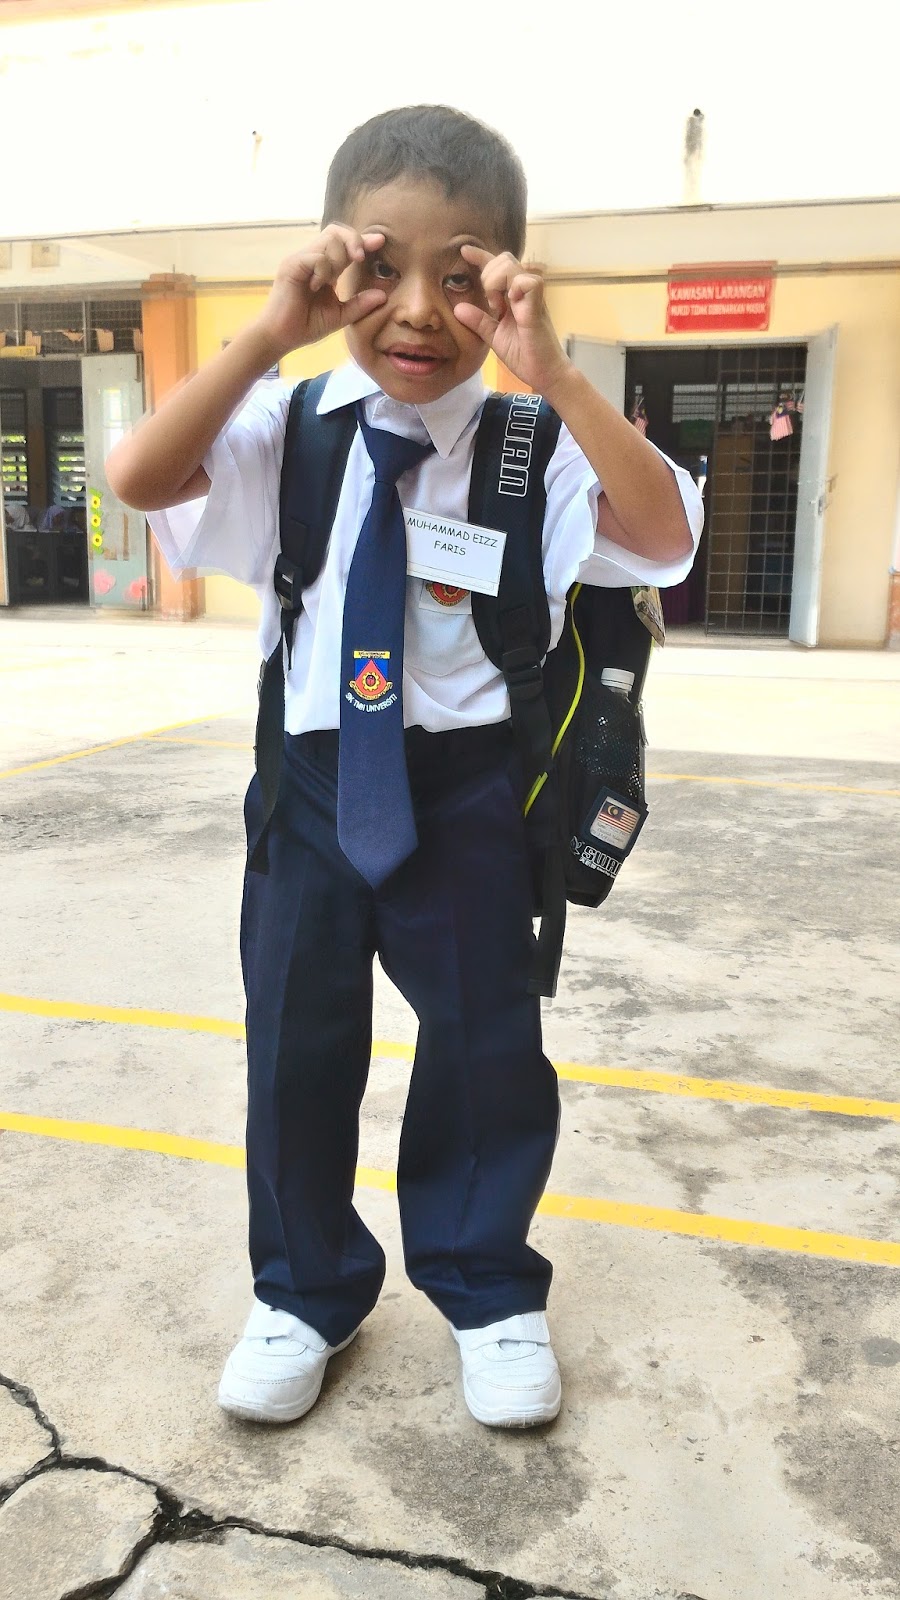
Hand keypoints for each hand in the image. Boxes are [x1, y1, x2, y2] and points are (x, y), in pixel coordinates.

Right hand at [253, 226, 387, 359]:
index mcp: (323, 267)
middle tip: (361, 257)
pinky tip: (318, 286)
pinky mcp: (291, 266)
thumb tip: (384, 296)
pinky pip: (316, 257)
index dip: (361, 240)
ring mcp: (301, 259)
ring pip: (329, 240)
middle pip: (336, 231)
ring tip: (331, 281)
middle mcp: (311, 258)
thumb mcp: (340, 316)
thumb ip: (360, 305)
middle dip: (354, 240)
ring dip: (338, 258)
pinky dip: (323, 270)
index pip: (344, 243)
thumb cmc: (306, 326)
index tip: (379, 241)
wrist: (280, 338)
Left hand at [453, 247, 570, 396]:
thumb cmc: (524, 354)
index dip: (481, 256)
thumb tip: (457, 308)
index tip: (464, 250)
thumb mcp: (494, 336)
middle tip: (489, 303)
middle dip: (488, 274)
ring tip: (497, 307)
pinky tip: (510, 305)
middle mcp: (524, 291)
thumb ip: (478, 321)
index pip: (497, 267)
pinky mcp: (538, 305)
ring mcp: (532, 296)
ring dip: (496, 282)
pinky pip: (527, 281)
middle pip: (504, 259)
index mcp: (512, 296)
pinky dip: (514, 288)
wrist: (544, 373)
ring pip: (511, 266)